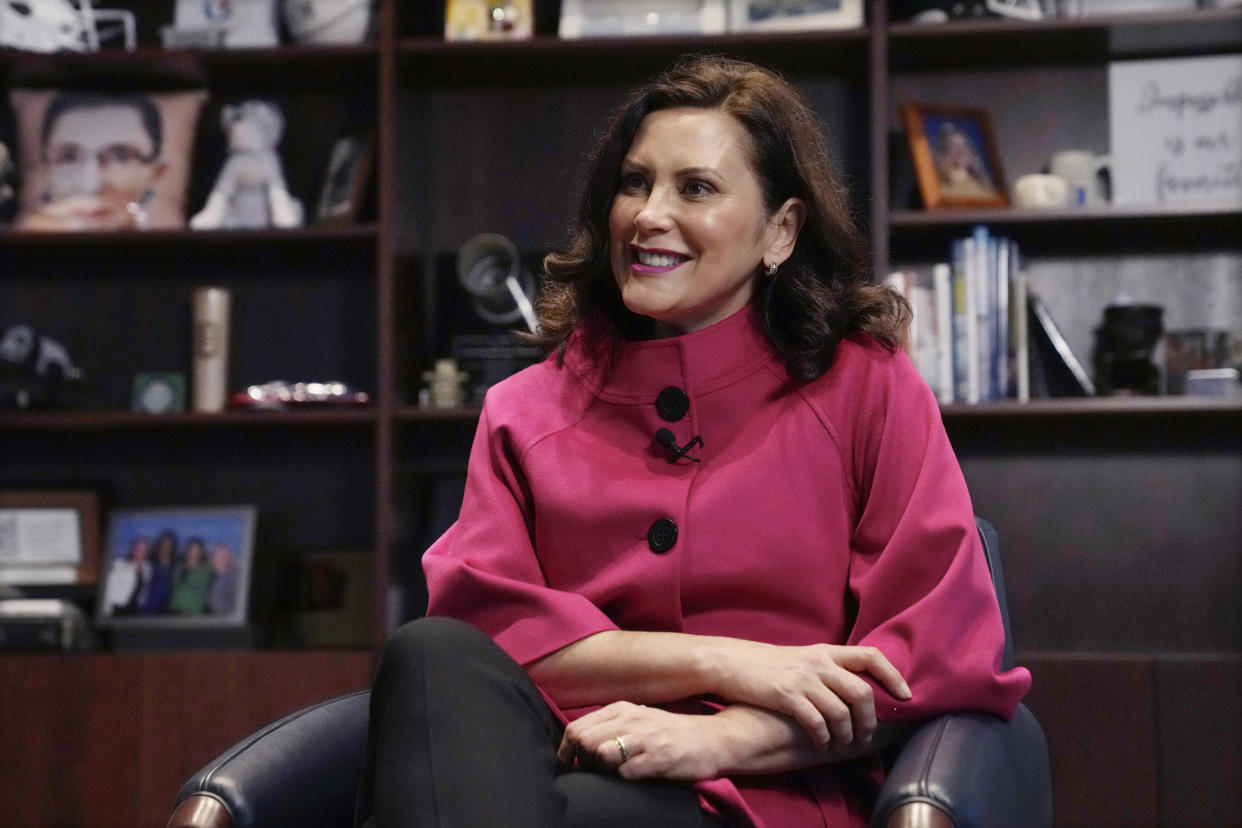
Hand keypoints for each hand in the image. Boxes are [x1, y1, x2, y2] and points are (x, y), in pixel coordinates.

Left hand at [557, 701, 724, 782]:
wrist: (713, 739)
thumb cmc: (671, 733)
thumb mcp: (638, 720)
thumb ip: (611, 727)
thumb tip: (578, 744)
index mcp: (621, 709)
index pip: (577, 727)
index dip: (565, 750)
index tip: (567, 766)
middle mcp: (631, 719)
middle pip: (583, 740)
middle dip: (578, 761)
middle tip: (586, 773)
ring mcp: (645, 738)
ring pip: (601, 753)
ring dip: (599, 770)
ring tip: (608, 775)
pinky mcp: (659, 758)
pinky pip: (627, 772)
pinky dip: (623, 779)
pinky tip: (632, 778)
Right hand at [706, 641, 909, 750]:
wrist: (732, 662)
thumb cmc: (768, 665)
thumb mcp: (802, 658)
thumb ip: (827, 668)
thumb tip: (854, 690)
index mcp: (826, 651)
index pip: (871, 657)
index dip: (893, 676)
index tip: (905, 696)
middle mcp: (819, 663)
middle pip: (861, 693)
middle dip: (869, 720)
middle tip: (866, 735)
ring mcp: (803, 679)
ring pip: (842, 712)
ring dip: (847, 734)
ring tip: (843, 744)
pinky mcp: (787, 696)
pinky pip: (817, 722)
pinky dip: (824, 737)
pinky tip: (821, 743)